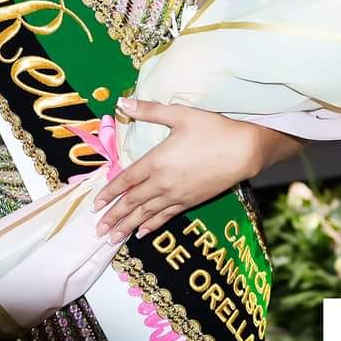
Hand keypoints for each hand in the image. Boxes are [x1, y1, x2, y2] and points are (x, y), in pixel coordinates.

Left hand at [92, 101, 263, 243]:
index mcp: (156, 161)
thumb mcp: (179, 114)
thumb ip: (149, 111)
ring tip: (113, 238)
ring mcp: (177, 195)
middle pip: (132, 202)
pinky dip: (152, 225)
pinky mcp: (191, 201)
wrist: (244, 151)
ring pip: (147, 214)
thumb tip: (123, 102)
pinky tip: (142, 233)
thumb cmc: (212, 129)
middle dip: (113, 217)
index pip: (125, 180)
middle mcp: (163, 182)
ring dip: (128, 226)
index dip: (109, 193)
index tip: (95, 205)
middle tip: (98, 230)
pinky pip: (166, 216)